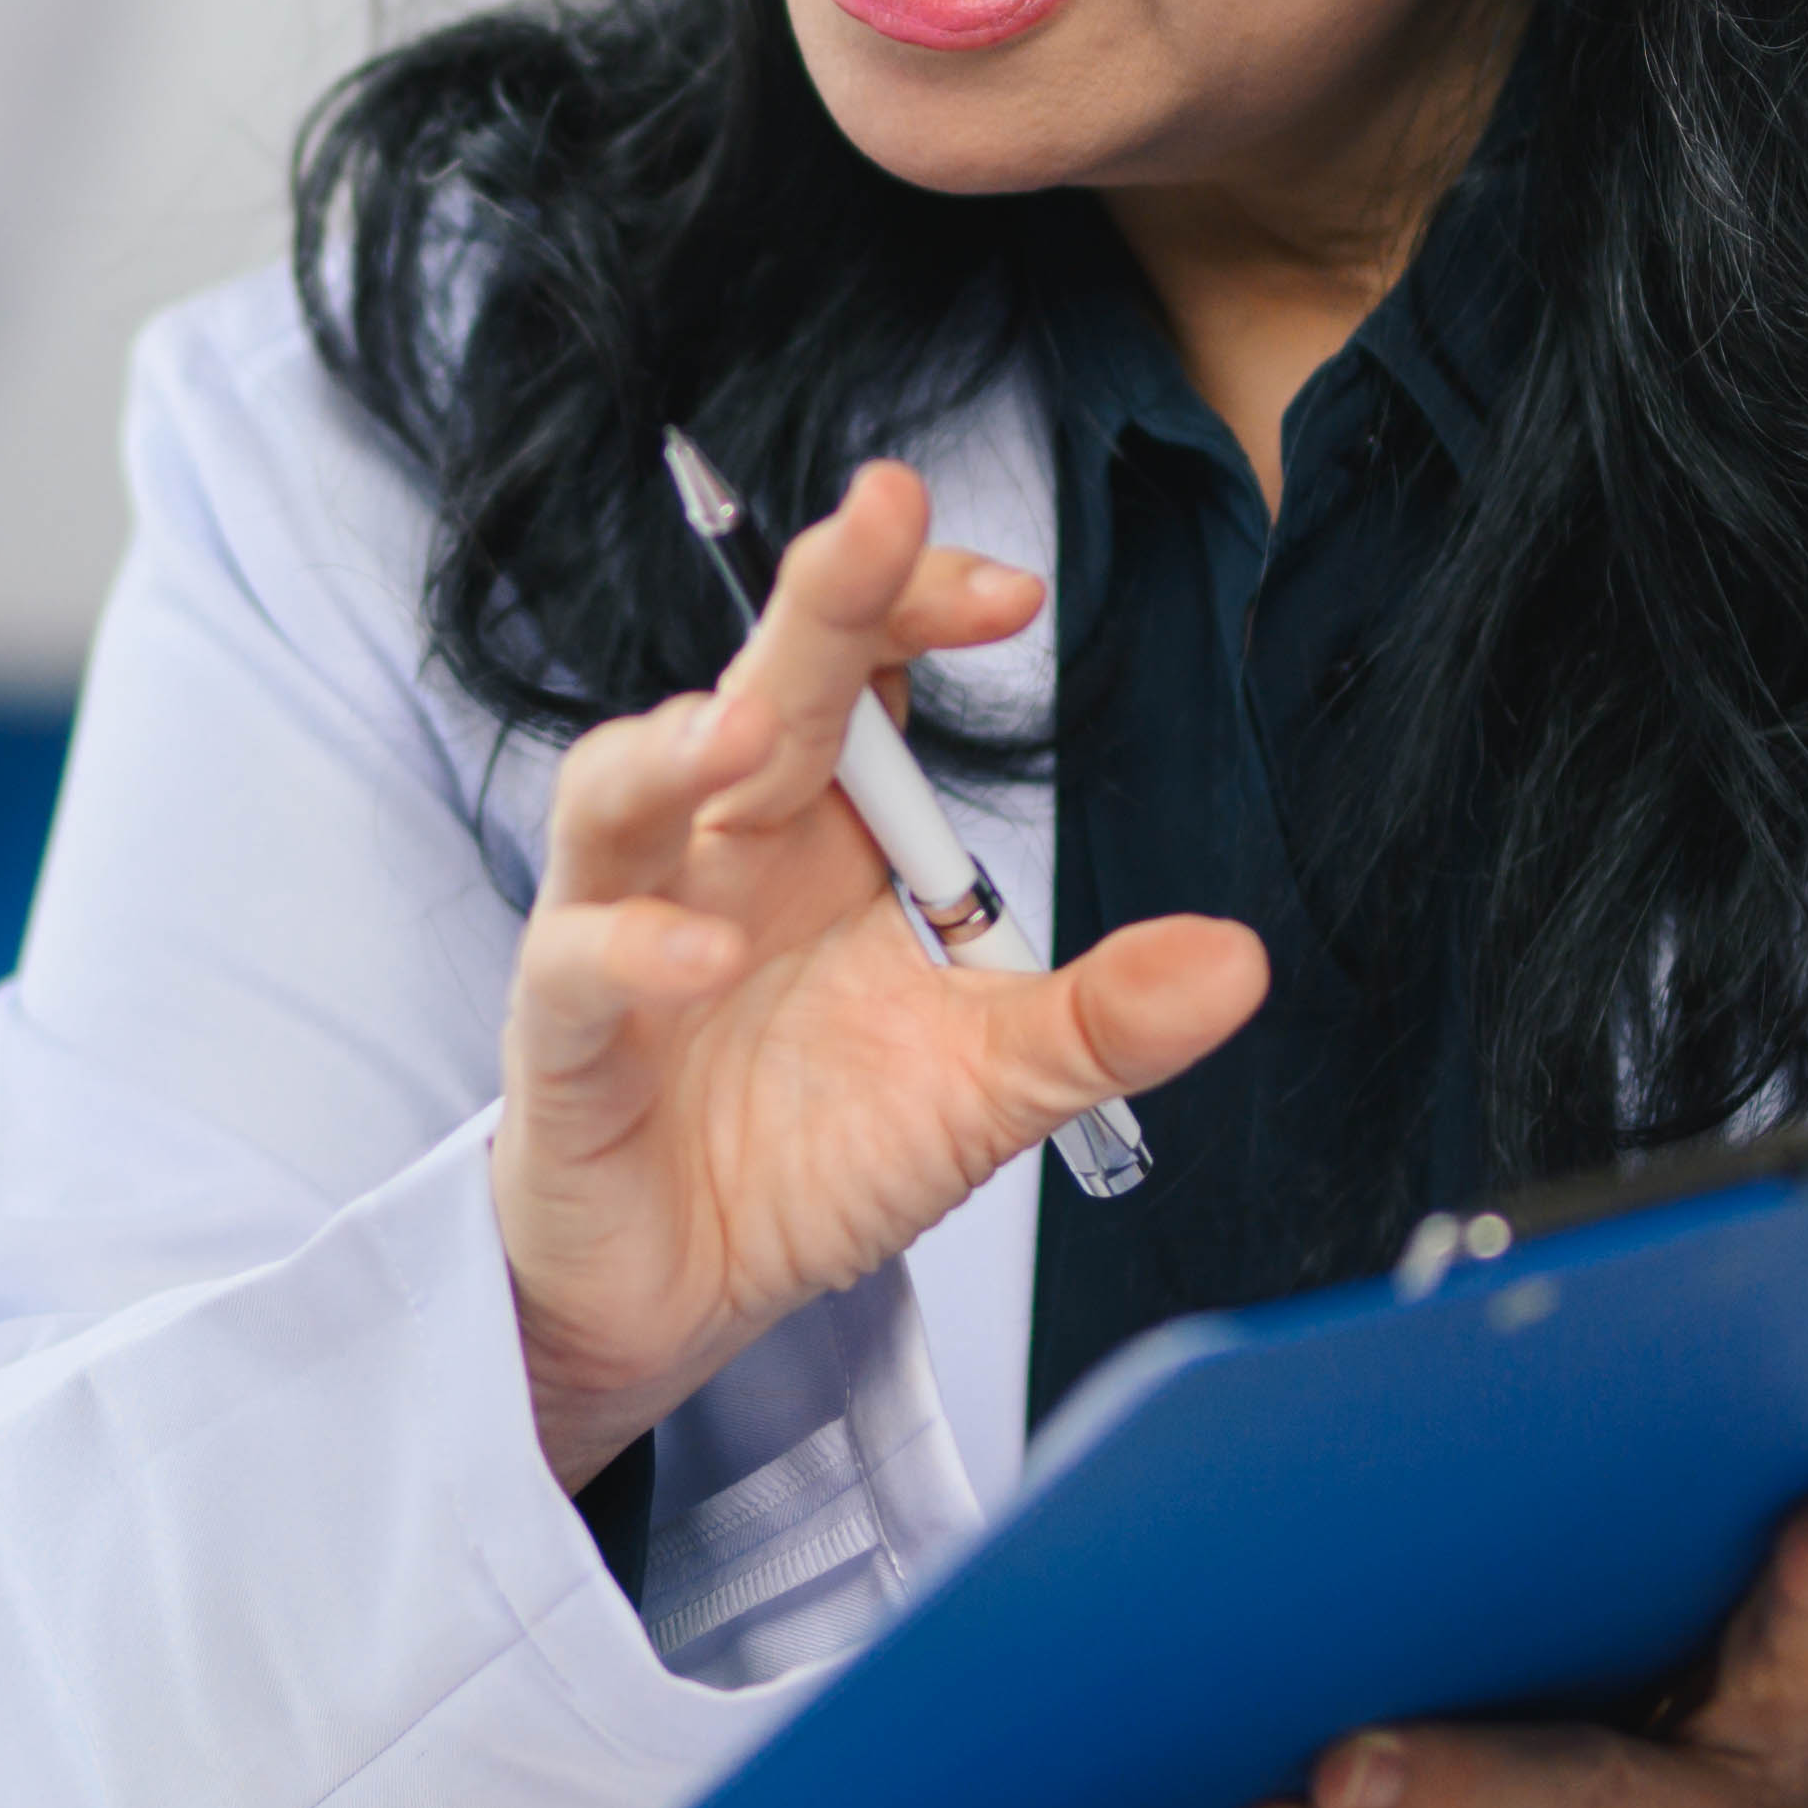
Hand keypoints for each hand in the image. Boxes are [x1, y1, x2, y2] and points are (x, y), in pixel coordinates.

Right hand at [498, 460, 1265, 1484]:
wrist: (682, 1292)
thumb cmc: (808, 1153)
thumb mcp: (984, 1083)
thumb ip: (1099, 1018)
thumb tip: (1242, 960)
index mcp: (816, 834)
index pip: (857, 672)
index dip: (913, 608)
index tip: (1010, 594)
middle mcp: (714, 854)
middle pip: (752, 691)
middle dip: (816, 600)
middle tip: (878, 514)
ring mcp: (622, 933)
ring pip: (615, 798)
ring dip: (670, 748)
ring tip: (742, 732)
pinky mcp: (565, 1042)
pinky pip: (577, 968)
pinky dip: (634, 952)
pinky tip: (704, 957)